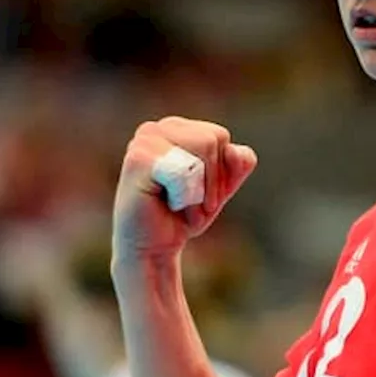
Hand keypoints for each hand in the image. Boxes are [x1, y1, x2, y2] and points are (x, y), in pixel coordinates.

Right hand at [112, 116, 257, 261]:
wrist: (153, 248)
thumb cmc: (184, 216)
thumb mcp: (221, 187)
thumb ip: (237, 164)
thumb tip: (234, 151)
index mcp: (175, 128)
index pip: (219, 136)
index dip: (220, 171)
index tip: (202, 195)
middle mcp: (156, 128)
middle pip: (213, 138)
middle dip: (212, 179)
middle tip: (192, 203)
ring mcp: (145, 140)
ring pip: (203, 147)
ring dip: (200, 189)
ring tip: (179, 203)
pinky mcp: (138, 158)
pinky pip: (185, 171)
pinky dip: (184, 196)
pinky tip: (167, 205)